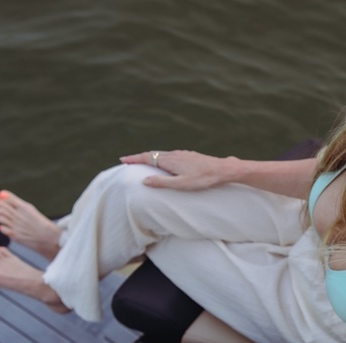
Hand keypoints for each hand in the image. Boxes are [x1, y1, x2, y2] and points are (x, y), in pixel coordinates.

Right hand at [119, 150, 235, 190]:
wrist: (223, 169)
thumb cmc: (203, 179)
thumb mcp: (181, 184)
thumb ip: (162, 182)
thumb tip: (144, 180)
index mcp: (170, 160)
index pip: (147, 157)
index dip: (134, 158)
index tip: (123, 160)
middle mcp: (175, 154)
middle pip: (153, 154)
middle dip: (140, 158)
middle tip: (129, 161)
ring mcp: (183, 154)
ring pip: (162, 154)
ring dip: (151, 157)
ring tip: (143, 163)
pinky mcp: (190, 155)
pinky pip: (171, 155)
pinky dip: (162, 158)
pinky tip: (165, 163)